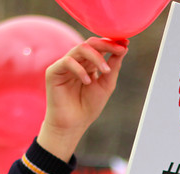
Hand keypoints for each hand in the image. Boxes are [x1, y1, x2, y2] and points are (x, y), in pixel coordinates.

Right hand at [37, 37, 127, 160]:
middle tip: (119, 49)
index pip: (100, 47)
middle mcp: (77, 61)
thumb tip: (123, 48)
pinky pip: (67, 61)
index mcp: (89, 64)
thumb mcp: (106, 85)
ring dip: (97, 57)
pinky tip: (87, 81)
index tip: (126, 43)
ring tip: (106, 71)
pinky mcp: (53, 71)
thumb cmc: (88, 107)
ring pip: (80, 48)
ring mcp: (65, 65)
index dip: (112, 43)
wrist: (73, 124)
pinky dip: (80, 69)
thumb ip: (113, 67)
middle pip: (91, 43)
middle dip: (107, 44)